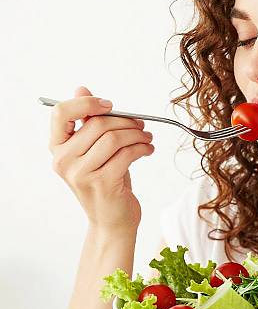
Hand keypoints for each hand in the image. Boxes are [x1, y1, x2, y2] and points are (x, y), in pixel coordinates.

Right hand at [48, 85, 154, 229]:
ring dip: (137, 134)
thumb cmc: (105, 182)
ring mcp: (81, 174)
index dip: (86, 102)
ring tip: (147, 138)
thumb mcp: (94, 150)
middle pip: (96, 123)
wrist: (112, 220)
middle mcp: (63, 160)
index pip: (61, 112)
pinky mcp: (102, 183)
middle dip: (126, 120)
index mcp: (57, 148)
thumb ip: (87, 122)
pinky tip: (148, 150)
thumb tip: (81, 89)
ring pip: (114, 138)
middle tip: (141, 125)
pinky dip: (142, 148)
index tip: (110, 105)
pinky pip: (126, 154)